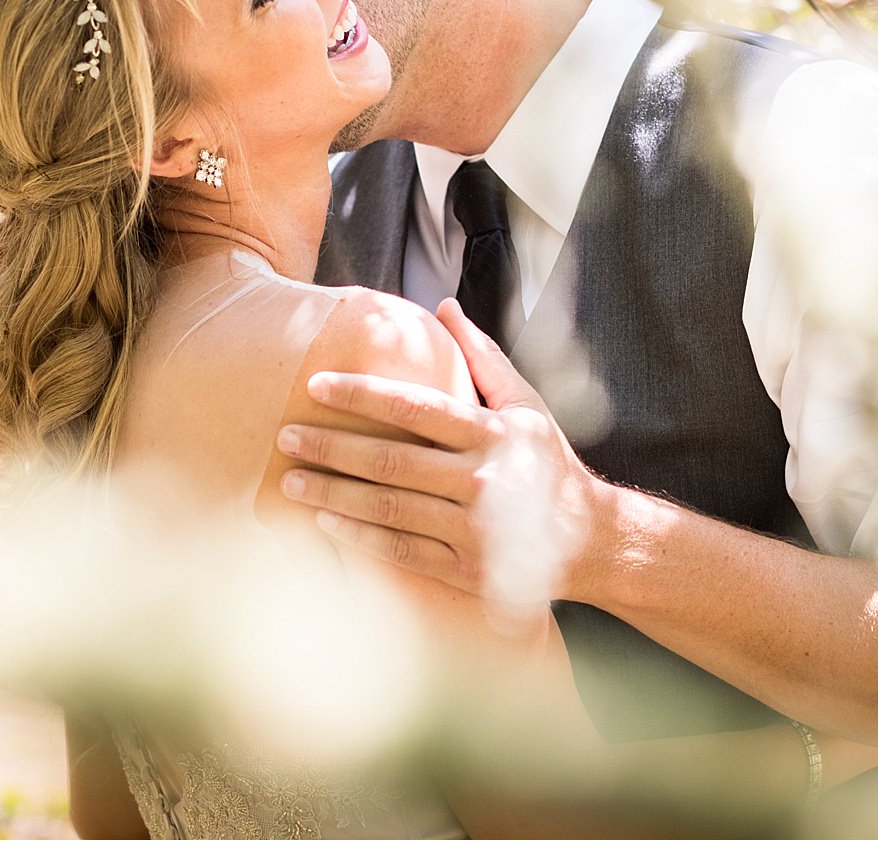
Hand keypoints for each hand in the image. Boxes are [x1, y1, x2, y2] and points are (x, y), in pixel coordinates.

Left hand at [279, 299, 610, 607]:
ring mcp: (474, 530)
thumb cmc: (550, 463)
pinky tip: (325, 522)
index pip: (417, 408)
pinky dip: (359, 537)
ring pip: (390, 508)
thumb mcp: (526, 405)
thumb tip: (444, 307)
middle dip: (332, 447)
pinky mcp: (466, 570)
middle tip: (286, 437)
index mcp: (494, 434)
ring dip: (333, 494)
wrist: (591, 540)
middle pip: (392, 460)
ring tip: (290, 482)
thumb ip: (482, 358)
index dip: (363, 395)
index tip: (317, 386)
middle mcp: (483, 481)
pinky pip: (402, 552)